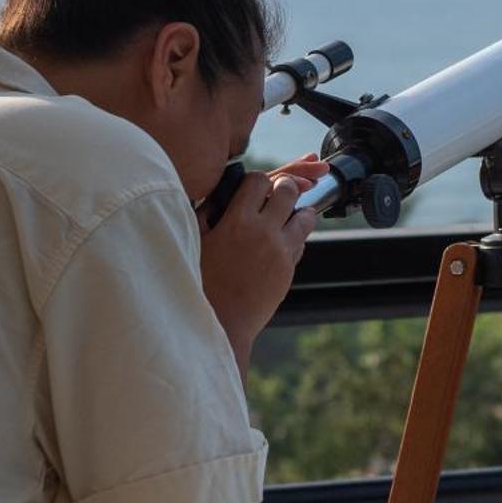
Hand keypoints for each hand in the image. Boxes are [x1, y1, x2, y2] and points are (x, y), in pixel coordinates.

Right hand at [199, 164, 323, 372]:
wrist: (220, 322)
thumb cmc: (201, 282)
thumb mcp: (196, 241)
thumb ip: (208, 212)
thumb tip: (221, 193)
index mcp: (236, 220)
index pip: (258, 180)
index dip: (257, 181)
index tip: (254, 188)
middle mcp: (263, 231)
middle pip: (288, 190)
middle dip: (284, 188)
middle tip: (277, 194)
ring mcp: (280, 250)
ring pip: (305, 215)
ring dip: (298, 211)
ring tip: (287, 215)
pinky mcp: (289, 268)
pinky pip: (301, 242)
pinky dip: (295, 236)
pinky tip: (280, 242)